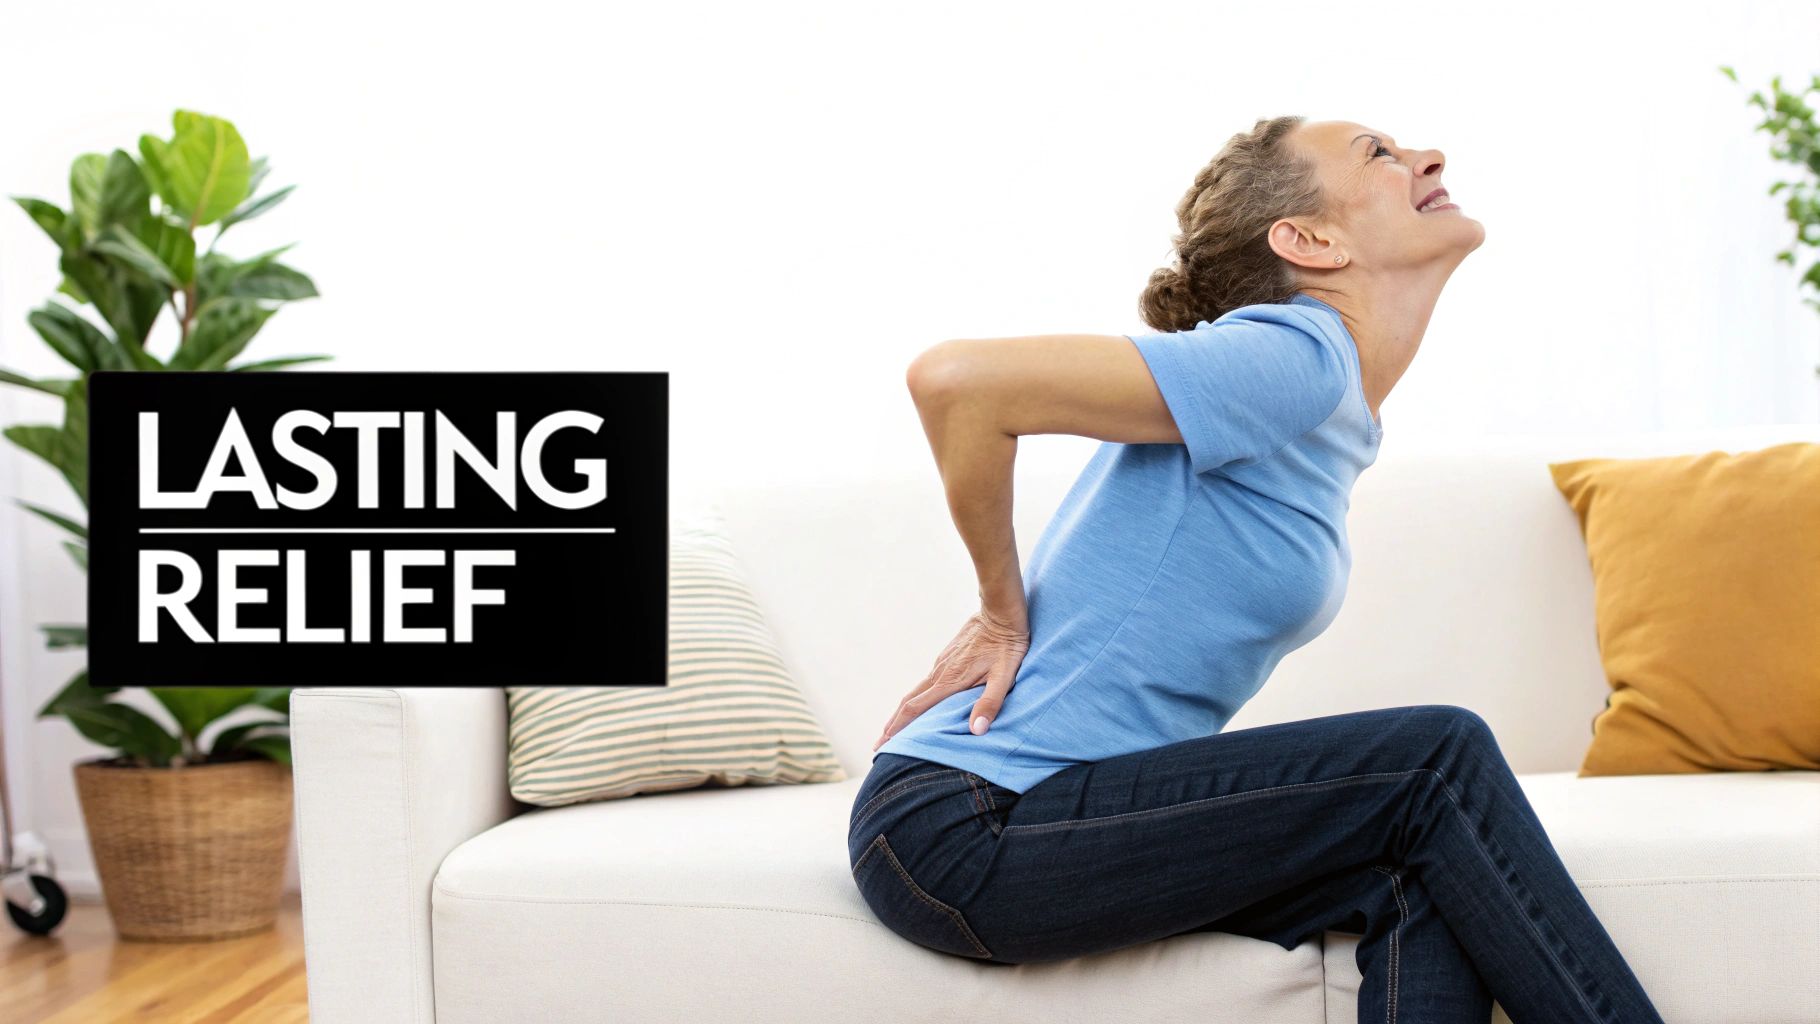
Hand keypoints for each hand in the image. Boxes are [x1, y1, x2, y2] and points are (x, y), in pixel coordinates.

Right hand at [873, 605, 1030, 751]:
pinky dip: (917, 697)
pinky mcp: (947, 656)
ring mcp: (942, 663)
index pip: (915, 708)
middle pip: (908, 701)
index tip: (883, 744)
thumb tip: (976, 730)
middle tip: (880, 743)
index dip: (898, 728)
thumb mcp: (1004, 676)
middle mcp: (940, 672)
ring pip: (917, 690)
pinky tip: (921, 702)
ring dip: (903, 710)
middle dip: (893, 724)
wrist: (1000, 612)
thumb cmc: (1006, 646)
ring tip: (896, 726)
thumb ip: (990, 702)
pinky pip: (927, 681)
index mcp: (949, 681)